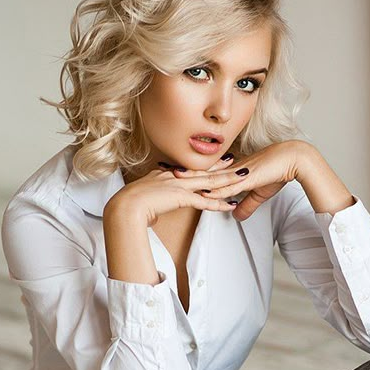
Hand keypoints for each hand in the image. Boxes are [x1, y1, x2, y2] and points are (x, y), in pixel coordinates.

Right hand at [104, 152, 238, 226]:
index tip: (215, 160)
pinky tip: (230, 205)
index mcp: (165, 174)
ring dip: (227, 181)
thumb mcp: (143, 197)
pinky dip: (219, 204)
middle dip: (221, 167)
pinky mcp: (181, 198)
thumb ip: (152, 200)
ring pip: (209, 183)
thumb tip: (153, 209)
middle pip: (203, 172)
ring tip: (242, 178)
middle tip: (236, 162)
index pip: (190, 169)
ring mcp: (179, 186)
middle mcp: (175, 177)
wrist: (126, 206)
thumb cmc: (130, 204)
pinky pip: (205, 202)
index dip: (204, 165)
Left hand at [170, 141, 308, 220]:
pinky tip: (204, 193)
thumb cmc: (279, 172)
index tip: (171, 172)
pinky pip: (229, 186)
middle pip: (203, 172)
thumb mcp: (259, 193)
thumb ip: (246, 205)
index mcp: (232, 171)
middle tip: (161, 171)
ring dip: (194, 179)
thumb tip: (234, 215)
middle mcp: (232, 170)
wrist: (295, 160)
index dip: (189, 173)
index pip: (206, 172)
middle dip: (183, 173)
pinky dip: (216, 190)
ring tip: (174, 179)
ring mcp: (239, 173)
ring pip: (212, 178)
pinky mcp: (249, 178)